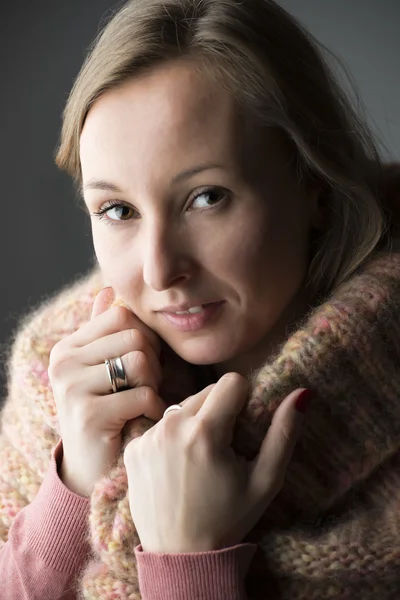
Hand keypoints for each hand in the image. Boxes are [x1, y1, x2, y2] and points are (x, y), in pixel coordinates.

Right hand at [49, 287, 167, 496]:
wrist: (92, 468)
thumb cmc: (107, 412)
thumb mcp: (103, 369)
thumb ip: (105, 332)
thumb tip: (108, 290)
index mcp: (68, 347)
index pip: (122, 315)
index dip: (145, 336)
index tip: (144, 363)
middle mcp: (63, 362)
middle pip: (134, 336)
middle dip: (154, 362)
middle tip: (147, 386)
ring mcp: (71, 388)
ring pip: (139, 361)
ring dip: (153, 383)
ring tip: (144, 400)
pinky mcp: (88, 415)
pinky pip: (142, 394)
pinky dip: (153, 408)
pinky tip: (144, 418)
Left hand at [123, 373, 309, 552]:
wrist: (180, 556)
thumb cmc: (228, 519)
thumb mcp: (265, 480)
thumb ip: (284, 432)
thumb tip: (303, 393)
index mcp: (205, 432)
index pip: (232, 382)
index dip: (244, 399)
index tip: (243, 425)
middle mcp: (171, 427)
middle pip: (206, 391)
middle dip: (220, 409)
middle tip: (223, 446)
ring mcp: (148, 437)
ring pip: (182, 406)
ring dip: (195, 421)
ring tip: (200, 457)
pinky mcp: (133, 448)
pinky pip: (160, 426)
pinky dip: (172, 436)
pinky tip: (178, 464)